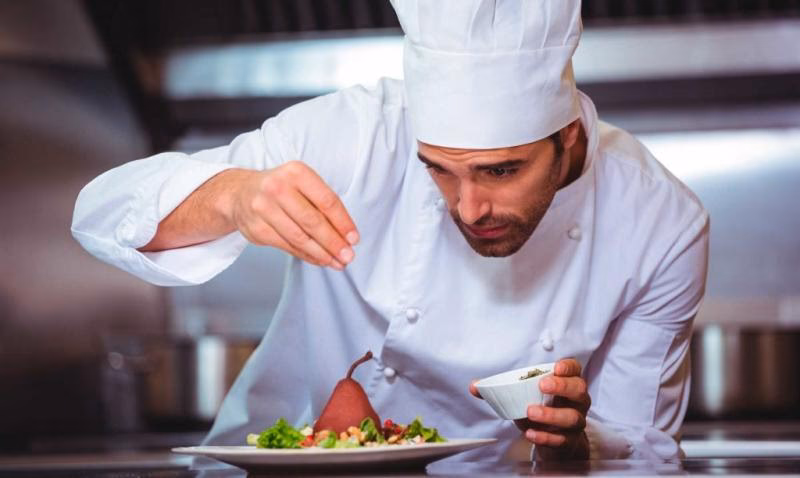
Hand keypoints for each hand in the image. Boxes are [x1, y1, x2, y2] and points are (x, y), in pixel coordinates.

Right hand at [228, 162, 358, 268]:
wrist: (241, 193)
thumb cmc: (281, 189)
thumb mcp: (302, 184)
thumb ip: (323, 204)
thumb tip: (346, 235)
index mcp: (296, 172)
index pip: (327, 201)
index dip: (343, 222)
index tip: (354, 238)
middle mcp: (277, 188)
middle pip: (313, 221)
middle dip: (334, 242)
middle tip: (348, 255)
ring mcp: (264, 208)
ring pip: (300, 237)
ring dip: (322, 253)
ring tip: (337, 262)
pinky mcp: (257, 228)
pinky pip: (287, 246)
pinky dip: (306, 255)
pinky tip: (319, 260)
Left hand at [470, 358, 590, 460]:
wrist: (553, 437)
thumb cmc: (540, 407)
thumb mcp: (523, 395)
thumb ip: (499, 389)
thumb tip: (474, 386)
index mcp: (567, 383)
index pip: (575, 369)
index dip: (568, 367)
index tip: (555, 368)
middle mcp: (576, 401)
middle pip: (579, 390)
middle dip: (562, 387)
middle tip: (542, 386)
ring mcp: (575, 421)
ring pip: (572, 417)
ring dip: (551, 415)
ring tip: (531, 412)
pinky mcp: (569, 441)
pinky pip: (562, 439)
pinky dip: (546, 437)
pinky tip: (531, 433)